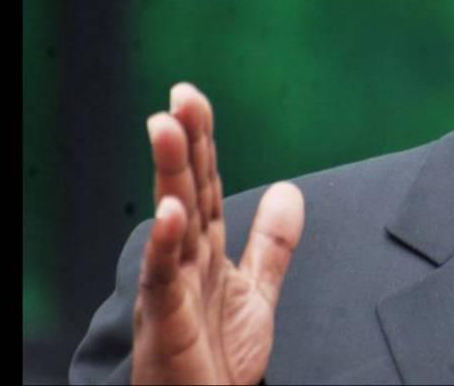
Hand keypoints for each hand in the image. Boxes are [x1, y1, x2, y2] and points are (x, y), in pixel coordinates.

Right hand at [131, 83, 305, 384]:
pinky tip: (172, 212)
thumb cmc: (217, 363)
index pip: (205, 186)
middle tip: (180, 95)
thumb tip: (289, 190)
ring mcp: (170, 293)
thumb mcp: (256, 292)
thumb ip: (271, 244)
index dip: (203, 142)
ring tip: (166, 128)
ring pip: (172, 224)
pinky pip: (164, 281)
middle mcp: (182, 265)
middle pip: (185, 193)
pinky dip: (166, 245)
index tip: (194, 97)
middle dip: (184, 143)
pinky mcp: (167, 326)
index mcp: (203, 254)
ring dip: (169, 175)